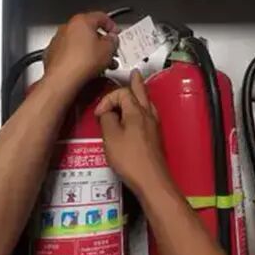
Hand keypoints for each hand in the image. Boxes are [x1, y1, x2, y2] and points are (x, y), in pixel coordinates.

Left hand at [44, 12, 118, 88]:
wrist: (63, 78)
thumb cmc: (82, 62)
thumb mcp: (108, 50)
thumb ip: (113, 41)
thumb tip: (112, 39)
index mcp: (81, 21)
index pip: (101, 17)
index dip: (112, 25)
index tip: (116, 34)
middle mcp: (67, 28)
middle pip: (88, 31)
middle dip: (101, 42)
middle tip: (110, 52)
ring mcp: (58, 40)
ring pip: (79, 43)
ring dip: (90, 51)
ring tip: (100, 64)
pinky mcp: (52, 54)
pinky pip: (69, 53)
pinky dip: (77, 58)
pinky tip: (85, 68)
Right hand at [95, 70, 170, 194]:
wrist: (152, 180)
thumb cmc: (130, 159)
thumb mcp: (110, 138)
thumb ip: (107, 120)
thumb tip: (106, 112)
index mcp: (137, 112)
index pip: (122, 93)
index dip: (108, 99)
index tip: (99, 114)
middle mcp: (148, 115)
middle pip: (142, 93)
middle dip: (136, 83)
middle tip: (134, 74)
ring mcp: (154, 126)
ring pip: (147, 103)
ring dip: (141, 94)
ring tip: (138, 88)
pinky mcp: (155, 137)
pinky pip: (149, 115)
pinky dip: (143, 108)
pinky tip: (141, 113)